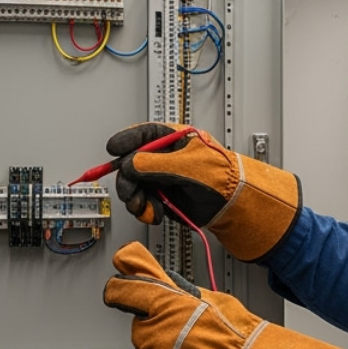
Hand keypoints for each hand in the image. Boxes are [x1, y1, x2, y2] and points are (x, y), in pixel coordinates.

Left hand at [103, 242, 347, 348]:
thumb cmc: (241, 340)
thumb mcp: (214, 300)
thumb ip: (182, 292)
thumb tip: (169, 284)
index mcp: (165, 306)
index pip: (125, 290)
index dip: (121, 289)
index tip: (119, 288)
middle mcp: (152, 335)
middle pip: (142, 331)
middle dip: (160, 333)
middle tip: (189, 340)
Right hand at [105, 123, 300, 261]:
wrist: (235, 203)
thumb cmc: (223, 176)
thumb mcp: (186, 165)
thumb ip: (154, 163)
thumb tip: (129, 164)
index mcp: (174, 138)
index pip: (142, 134)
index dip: (125, 141)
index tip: (112, 148)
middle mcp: (165, 157)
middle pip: (132, 164)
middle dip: (129, 181)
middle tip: (131, 192)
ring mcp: (164, 178)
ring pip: (135, 186)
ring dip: (137, 199)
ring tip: (147, 207)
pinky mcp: (165, 197)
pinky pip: (145, 202)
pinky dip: (147, 210)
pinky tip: (157, 213)